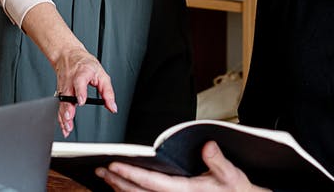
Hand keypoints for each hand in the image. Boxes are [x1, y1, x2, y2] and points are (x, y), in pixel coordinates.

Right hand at [53, 45, 117, 136]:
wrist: (67, 55)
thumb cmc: (85, 64)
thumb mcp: (101, 74)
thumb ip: (107, 91)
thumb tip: (112, 107)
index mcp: (81, 73)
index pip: (79, 83)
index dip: (80, 92)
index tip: (81, 101)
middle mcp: (70, 81)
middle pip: (67, 96)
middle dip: (68, 108)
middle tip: (70, 118)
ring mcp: (63, 87)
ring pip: (61, 103)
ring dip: (63, 116)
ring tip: (67, 127)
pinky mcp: (60, 93)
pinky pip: (59, 106)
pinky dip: (60, 117)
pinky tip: (64, 127)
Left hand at [97, 141, 266, 191]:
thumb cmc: (233, 189)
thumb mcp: (230, 174)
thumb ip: (217, 160)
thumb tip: (207, 146)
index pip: (150, 183)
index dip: (129, 173)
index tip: (113, 164)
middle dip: (117, 181)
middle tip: (100, 169)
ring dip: (120, 188)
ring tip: (105, 176)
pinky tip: (121, 187)